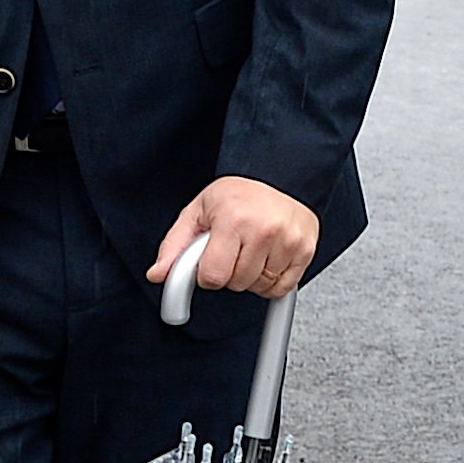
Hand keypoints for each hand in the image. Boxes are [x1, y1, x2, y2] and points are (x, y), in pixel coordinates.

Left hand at [152, 175, 317, 302]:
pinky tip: (267, 258)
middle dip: (229, 272)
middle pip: (236, 284)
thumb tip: (158, 274)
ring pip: (260, 287)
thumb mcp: (198, 212)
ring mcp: (288, 241)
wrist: (279, 174)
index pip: (213, 276)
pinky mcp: (305, 250)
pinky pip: (282, 288)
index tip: (209, 260)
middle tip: (232, 247)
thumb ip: (175, 246)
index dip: (206, 273)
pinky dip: (272, 281)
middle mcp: (264, 229)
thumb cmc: (237, 194)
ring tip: (251, 249)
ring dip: (251, 277)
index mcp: (233, 219)